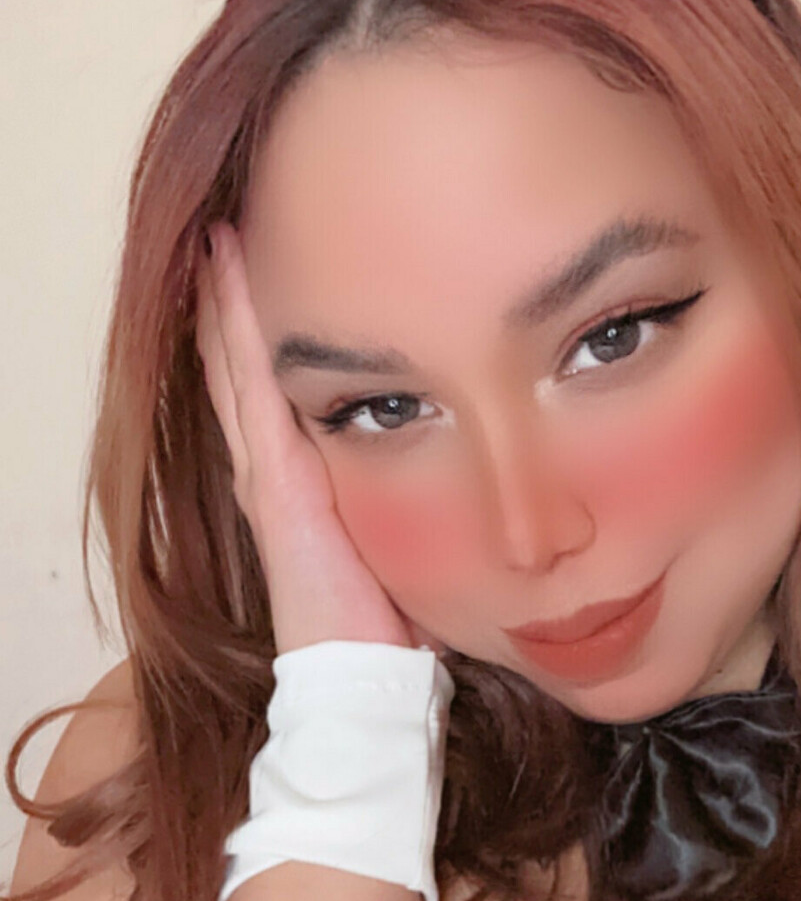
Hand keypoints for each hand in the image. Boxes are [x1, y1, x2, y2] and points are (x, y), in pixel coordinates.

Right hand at [196, 221, 419, 654]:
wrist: (361, 680)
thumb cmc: (390, 621)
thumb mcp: (405, 533)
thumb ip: (421, 488)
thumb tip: (476, 448)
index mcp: (300, 479)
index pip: (272, 384)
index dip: (264, 325)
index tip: (272, 259)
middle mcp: (271, 466)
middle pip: (241, 361)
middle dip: (236, 295)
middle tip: (231, 220)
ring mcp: (266, 468)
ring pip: (237, 359)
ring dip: (228, 294)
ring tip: (223, 226)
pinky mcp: (275, 475)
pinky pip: (250, 379)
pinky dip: (237, 320)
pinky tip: (231, 265)